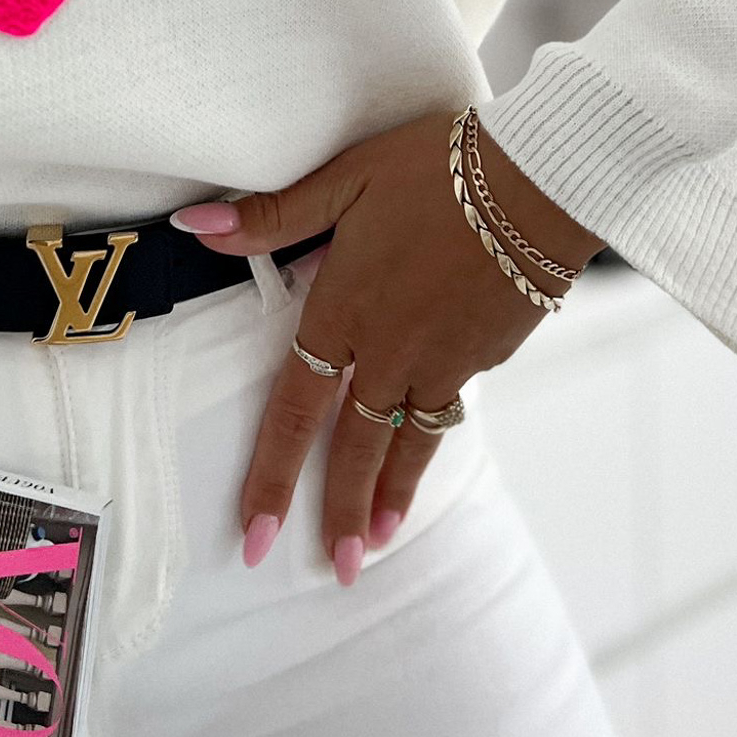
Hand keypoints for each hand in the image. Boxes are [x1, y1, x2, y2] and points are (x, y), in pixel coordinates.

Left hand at [172, 108, 603, 582]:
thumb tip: (194, 228)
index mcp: (344, 312)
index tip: (255, 538)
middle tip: (334, 569)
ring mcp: (445, 359)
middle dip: (339, 514)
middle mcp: (390, 350)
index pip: (294, 413)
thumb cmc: (439, 167)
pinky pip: (450, 401)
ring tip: (378, 541)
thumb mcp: (347, 178)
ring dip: (390, 496)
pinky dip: (434, 434)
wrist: (542, 178)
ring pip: (407, 443)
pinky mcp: (488, 353)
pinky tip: (430, 440)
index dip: (272, 480)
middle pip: (355, 448)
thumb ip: (273, 216)